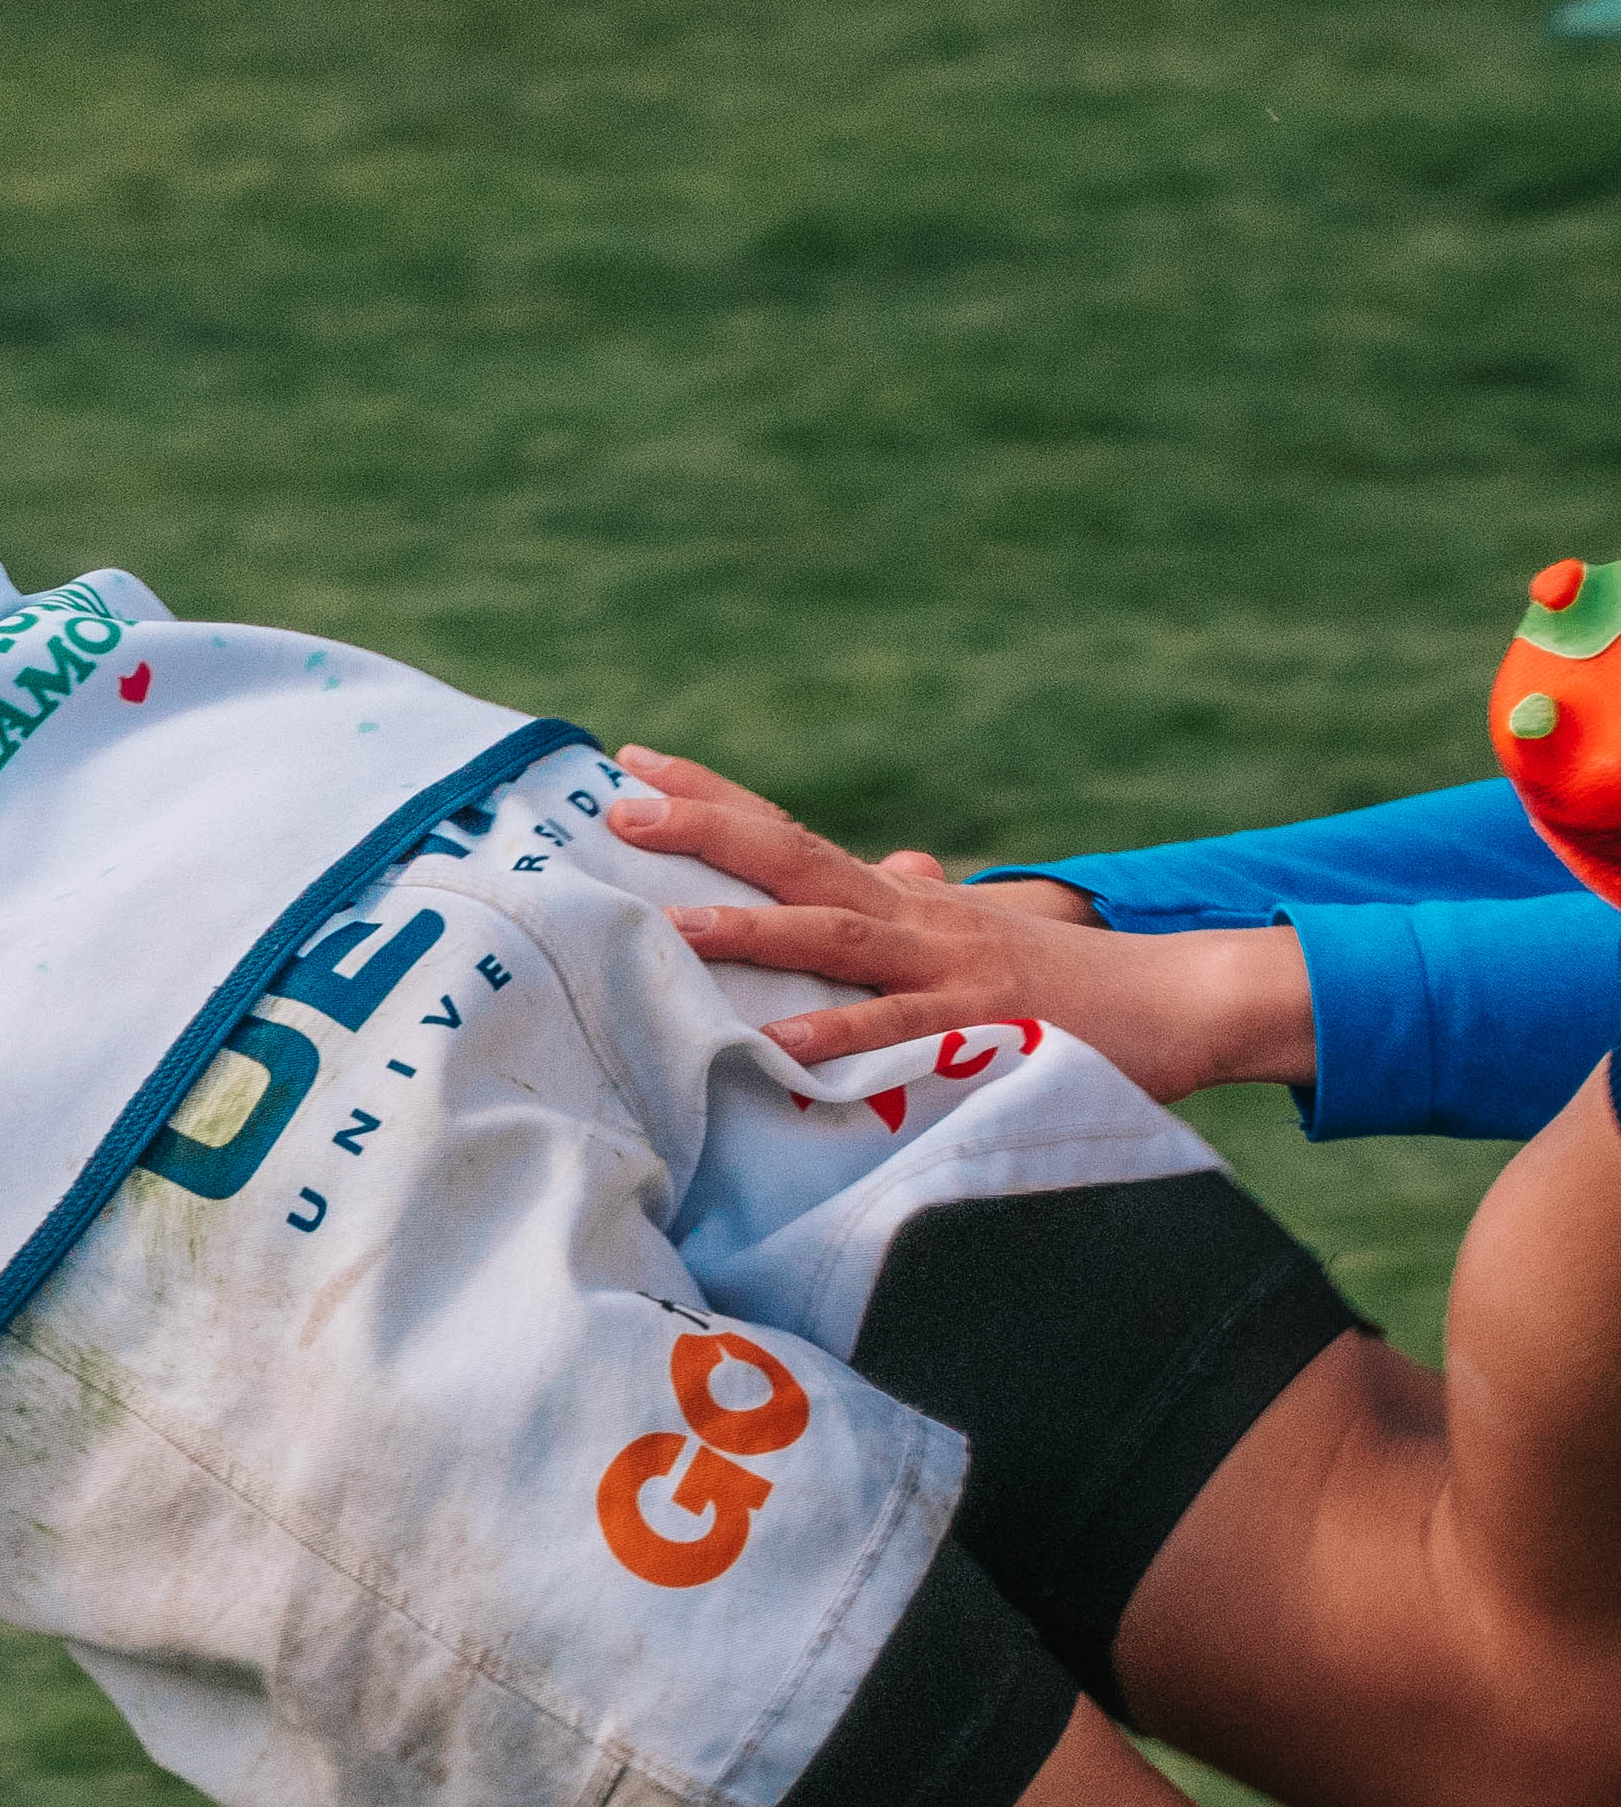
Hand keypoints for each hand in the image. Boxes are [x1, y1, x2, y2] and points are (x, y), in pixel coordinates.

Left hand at [607, 744, 1315, 1106]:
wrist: (1182, 998)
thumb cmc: (1067, 976)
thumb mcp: (978, 931)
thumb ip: (925, 903)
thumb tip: (898, 860)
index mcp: (901, 899)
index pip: (788, 831)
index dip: (712, 794)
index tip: (633, 759)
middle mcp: (914, 919)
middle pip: (796, 861)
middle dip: (709, 832)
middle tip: (623, 807)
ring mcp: (948, 972)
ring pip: (840, 940)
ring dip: (758, 931)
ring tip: (676, 925)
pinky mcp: (988, 1029)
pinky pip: (903, 1037)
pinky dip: (844, 1040)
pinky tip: (784, 1047)